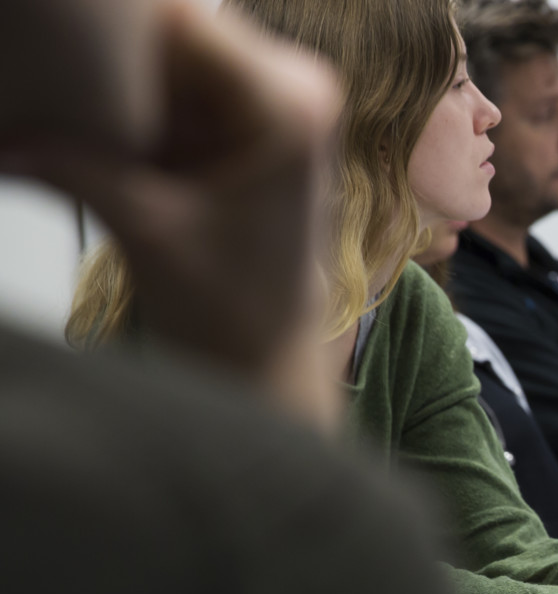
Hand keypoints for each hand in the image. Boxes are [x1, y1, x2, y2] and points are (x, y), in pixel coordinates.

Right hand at [3, 2, 343, 429]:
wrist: (268, 361)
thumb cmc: (236, 313)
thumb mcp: (146, 230)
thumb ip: (72, 166)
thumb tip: (1, 133)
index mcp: (290, 105)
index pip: (182, 22)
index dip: (109, 27)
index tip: (51, 43)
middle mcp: (294, 91)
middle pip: (174, 34)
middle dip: (103, 56)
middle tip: (42, 79)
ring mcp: (270, 106)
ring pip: (165, 60)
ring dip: (109, 83)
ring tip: (55, 106)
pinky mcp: (242, 127)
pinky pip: (171, 91)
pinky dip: (123, 107)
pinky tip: (81, 129)